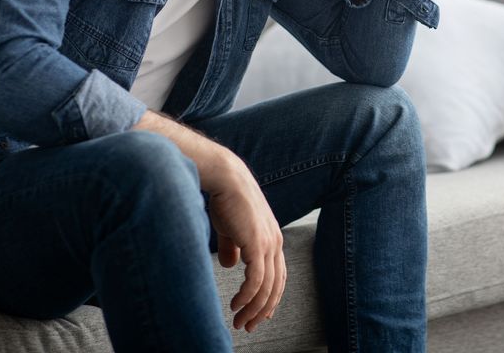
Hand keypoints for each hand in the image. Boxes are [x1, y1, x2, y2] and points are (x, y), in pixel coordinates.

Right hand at [206, 151, 285, 332]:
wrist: (226, 178)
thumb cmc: (226, 200)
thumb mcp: (231, 228)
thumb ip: (234, 247)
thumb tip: (232, 265)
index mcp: (272, 239)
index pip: (278, 275)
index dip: (270, 297)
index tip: (260, 315)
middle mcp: (275, 243)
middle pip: (275, 286)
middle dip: (262, 310)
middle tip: (248, 326)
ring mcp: (269, 244)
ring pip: (267, 288)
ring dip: (253, 309)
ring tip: (239, 321)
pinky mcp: (257, 244)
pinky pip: (256, 280)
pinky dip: (247, 297)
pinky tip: (236, 305)